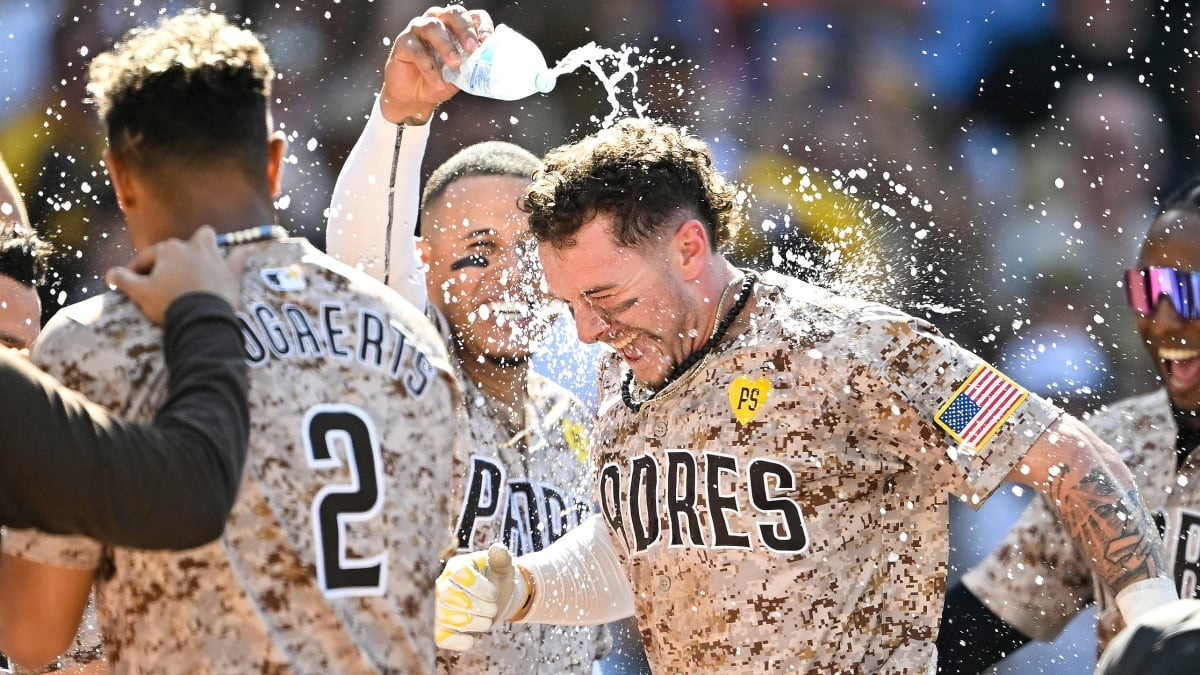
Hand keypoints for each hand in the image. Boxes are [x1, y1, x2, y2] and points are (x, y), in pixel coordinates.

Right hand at [106, 226, 247, 324]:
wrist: (201, 319)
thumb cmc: (169, 303)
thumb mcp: (140, 292)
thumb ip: (123, 280)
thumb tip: (110, 274)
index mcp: (168, 250)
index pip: (147, 257)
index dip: (135, 270)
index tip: (129, 282)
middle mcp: (192, 247)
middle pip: (177, 246)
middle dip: (170, 256)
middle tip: (165, 275)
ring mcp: (213, 258)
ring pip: (207, 240)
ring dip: (202, 245)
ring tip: (199, 253)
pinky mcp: (230, 271)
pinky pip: (239, 257)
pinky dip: (241, 255)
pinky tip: (246, 250)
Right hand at [379, 5, 494, 123]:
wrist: (415, 96)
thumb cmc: (441, 80)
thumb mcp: (462, 74)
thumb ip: (473, 65)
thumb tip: (489, 63)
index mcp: (456, 27)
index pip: (473, 17)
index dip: (483, 26)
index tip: (487, 42)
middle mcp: (438, 21)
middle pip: (453, 14)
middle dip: (464, 29)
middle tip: (471, 48)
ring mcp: (418, 29)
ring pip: (433, 27)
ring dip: (446, 45)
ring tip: (455, 63)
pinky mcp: (403, 42)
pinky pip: (416, 50)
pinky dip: (429, 67)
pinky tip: (438, 82)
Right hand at [435, 543, 523, 650]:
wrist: (495, 600)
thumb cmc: (497, 580)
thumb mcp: (503, 567)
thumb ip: (502, 558)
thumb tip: (498, 549)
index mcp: (457, 566)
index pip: (460, 575)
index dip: (480, 587)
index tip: (493, 593)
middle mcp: (443, 585)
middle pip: (449, 596)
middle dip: (478, 607)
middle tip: (493, 609)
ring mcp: (439, 607)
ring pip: (446, 618)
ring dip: (473, 624)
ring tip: (487, 621)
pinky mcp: (441, 628)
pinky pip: (441, 638)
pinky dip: (458, 642)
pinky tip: (471, 640)